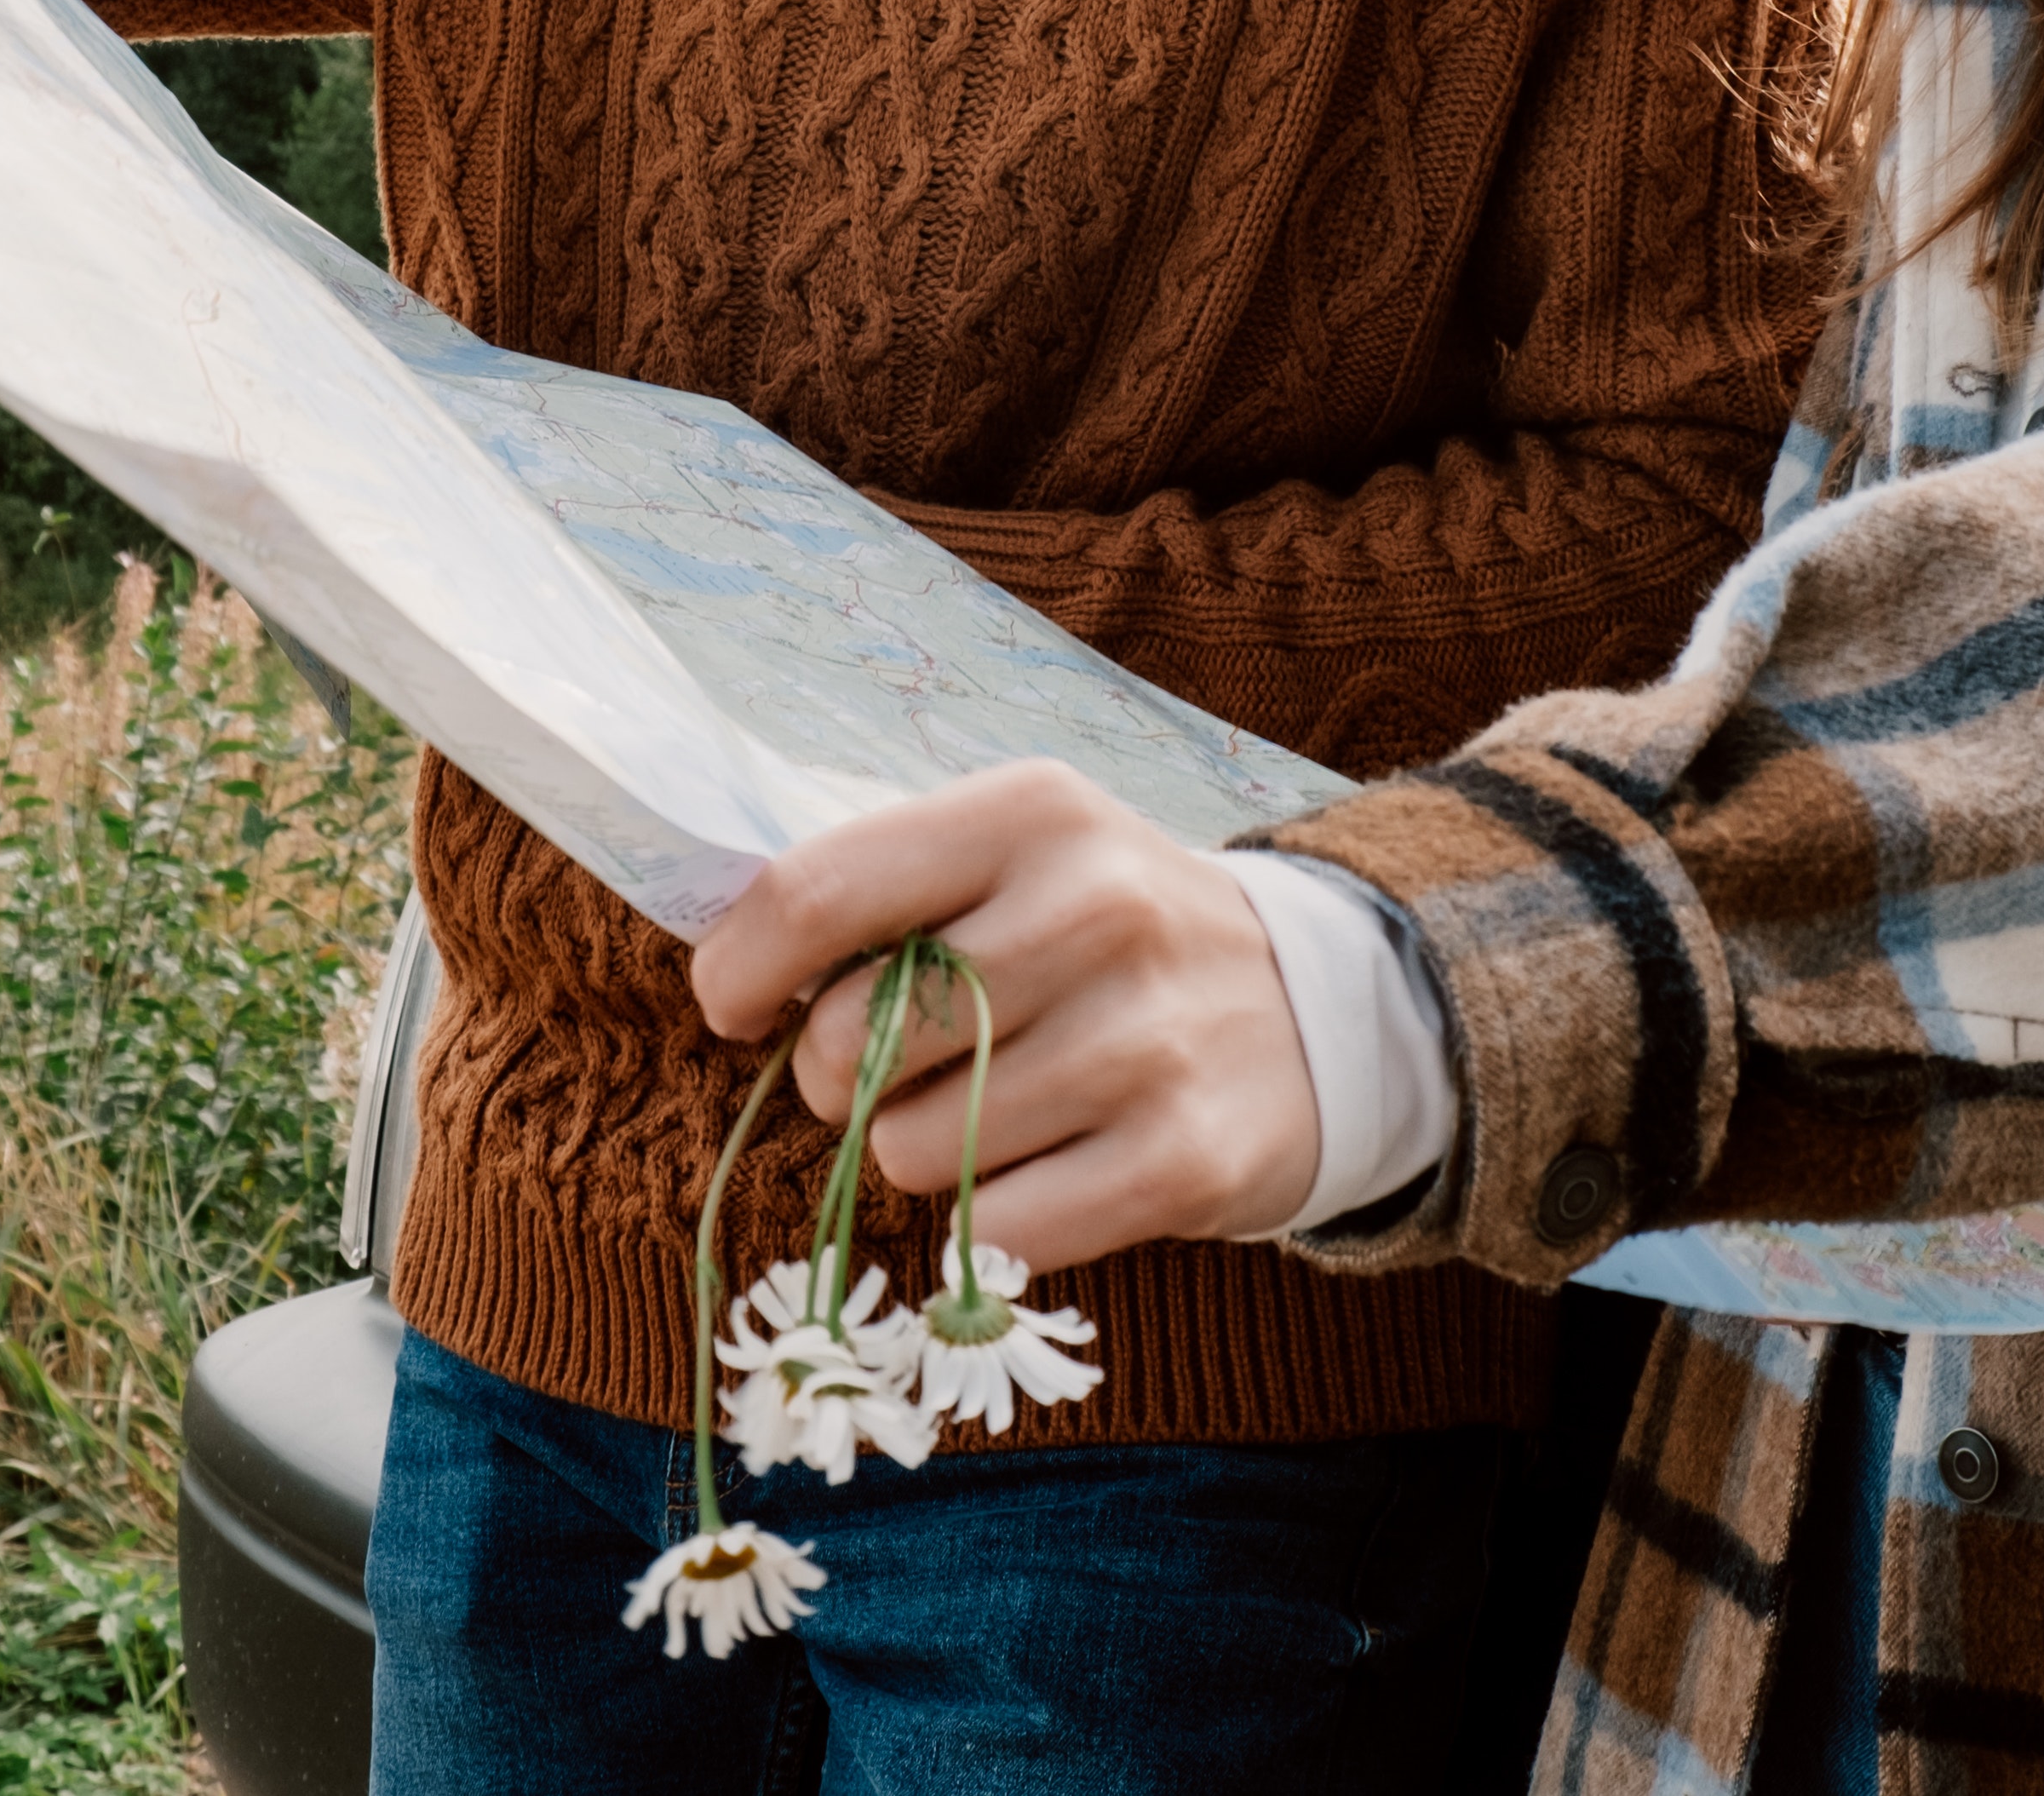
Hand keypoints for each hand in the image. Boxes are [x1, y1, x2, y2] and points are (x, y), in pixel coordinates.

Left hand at [690, 761, 1320, 1271]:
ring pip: (912, 1151)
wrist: (1318, 1010)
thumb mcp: (1015, 856)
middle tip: (895, 1065)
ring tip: (996, 1108)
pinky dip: (993, 1218)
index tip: (739, 1008)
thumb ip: (880, 889)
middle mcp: (1096, 909)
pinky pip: (995, 1231)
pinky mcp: (1187, 1160)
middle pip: (849, 1040)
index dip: (739, 969)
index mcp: (1031, 813)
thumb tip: (725, 958)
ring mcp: (1147, 1039)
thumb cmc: (1107, 934)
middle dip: (835, 1075)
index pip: (812, 894)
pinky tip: (1052, 1164)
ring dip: (922, 1150)